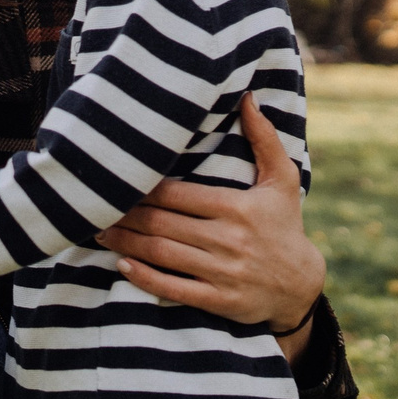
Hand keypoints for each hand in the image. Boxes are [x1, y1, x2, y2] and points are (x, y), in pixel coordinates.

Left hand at [97, 93, 324, 333]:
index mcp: (236, 207)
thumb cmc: (285, 225)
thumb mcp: (282, 180)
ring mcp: (223, 272)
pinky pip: (173, 289)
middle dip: (126, 216)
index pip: (177, 194)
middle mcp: (228, 239)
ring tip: (100, 234)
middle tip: (95, 208)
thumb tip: (247, 97)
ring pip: (162, 254)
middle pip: (162, 223)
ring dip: (126, 244)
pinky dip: (144, 278)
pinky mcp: (219, 301)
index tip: (117, 182)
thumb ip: (264, 138)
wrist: (301, 285)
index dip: (143, 189)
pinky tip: (123, 267)